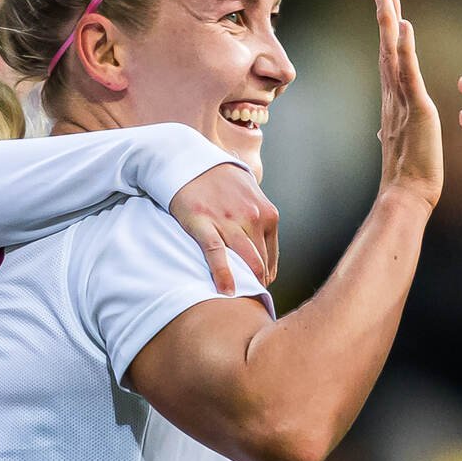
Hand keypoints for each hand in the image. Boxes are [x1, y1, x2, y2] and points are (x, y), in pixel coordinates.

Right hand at [168, 166, 279, 295]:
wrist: (190, 162)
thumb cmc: (221, 181)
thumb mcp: (251, 195)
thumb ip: (259, 219)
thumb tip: (263, 246)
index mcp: (267, 214)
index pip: (272, 255)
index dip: (267, 274)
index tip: (260, 286)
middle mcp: (253, 218)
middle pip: (261, 261)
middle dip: (258, 281)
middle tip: (251, 296)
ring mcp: (229, 221)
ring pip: (246, 260)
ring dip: (247, 282)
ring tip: (243, 299)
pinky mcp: (204, 223)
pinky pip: (217, 254)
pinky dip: (224, 275)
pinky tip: (227, 291)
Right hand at [374, 0, 441, 207]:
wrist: (406, 197)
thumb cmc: (407, 178)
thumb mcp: (401, 147)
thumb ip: (391, 132)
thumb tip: (380, 131)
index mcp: (394, 105)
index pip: (391, 61)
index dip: (388, 34)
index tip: (387, 9)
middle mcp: (393, 98)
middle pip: (387, 48)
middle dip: (385, 17)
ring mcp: (402, 102)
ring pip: (393, 54)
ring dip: (390, 22)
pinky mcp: (416, 109)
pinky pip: (408, 72)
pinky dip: (405, 47)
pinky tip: (404, 25)